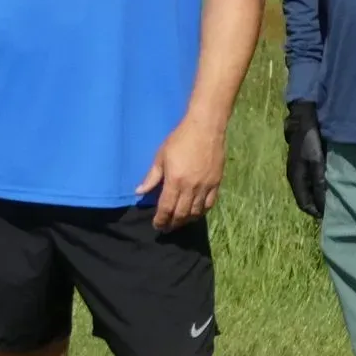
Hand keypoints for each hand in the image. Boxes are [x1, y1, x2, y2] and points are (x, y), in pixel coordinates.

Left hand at [137, 114, 225, 230]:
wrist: (205, 128)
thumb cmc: (180, 139)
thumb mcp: (161, 156)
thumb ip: (152, 177)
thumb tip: (139, 192)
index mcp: (175, 181)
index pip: (166, 208)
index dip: (161, 220)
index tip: (157, 226)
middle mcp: (191, 187)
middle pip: (181, 214)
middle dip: (172, 223)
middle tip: (166, 228)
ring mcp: (205, 186)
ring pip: (196, 212)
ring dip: (186, 220)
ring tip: (179, 222)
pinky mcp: (216, 183)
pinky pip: (209, 204)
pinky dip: (201, 212)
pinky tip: (195, 213)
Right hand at [283, 100, 325, 218]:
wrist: (303, 119)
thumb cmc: (310, 141)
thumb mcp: (316, 163)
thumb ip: (319, 184)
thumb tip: (323, 205)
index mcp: (296, 179)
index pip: (304, 204)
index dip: (316, 212)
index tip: (330, 216)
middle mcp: (295, 176)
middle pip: (306, 197)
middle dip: (318, 204)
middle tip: (334, 208)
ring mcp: (298, 168)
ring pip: (308, 188)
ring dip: (319, 194)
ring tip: (334, 196)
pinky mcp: (303, 161)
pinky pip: (311, 179)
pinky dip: (319, 184)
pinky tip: (330, 181)